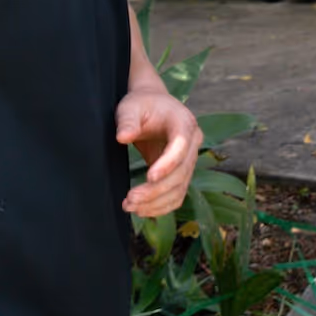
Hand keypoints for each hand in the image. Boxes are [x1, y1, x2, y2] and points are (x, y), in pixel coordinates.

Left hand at [116, 88, 201, 216]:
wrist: (151, 107)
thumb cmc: (141, 105)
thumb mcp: (130, 107)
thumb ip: (127, 120)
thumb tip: (122, 137)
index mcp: (184, 123)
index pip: (181, 146)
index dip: (168, 164)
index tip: (149, 177)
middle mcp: (193, 142)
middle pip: (181, 173)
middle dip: (156, 190)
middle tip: (130, 199)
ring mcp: (189, 160)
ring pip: (180, 188)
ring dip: (157, 202)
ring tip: (130, 206)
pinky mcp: (181, 173)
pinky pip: (177, 195)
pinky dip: (162, 206)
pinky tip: (142, 210)